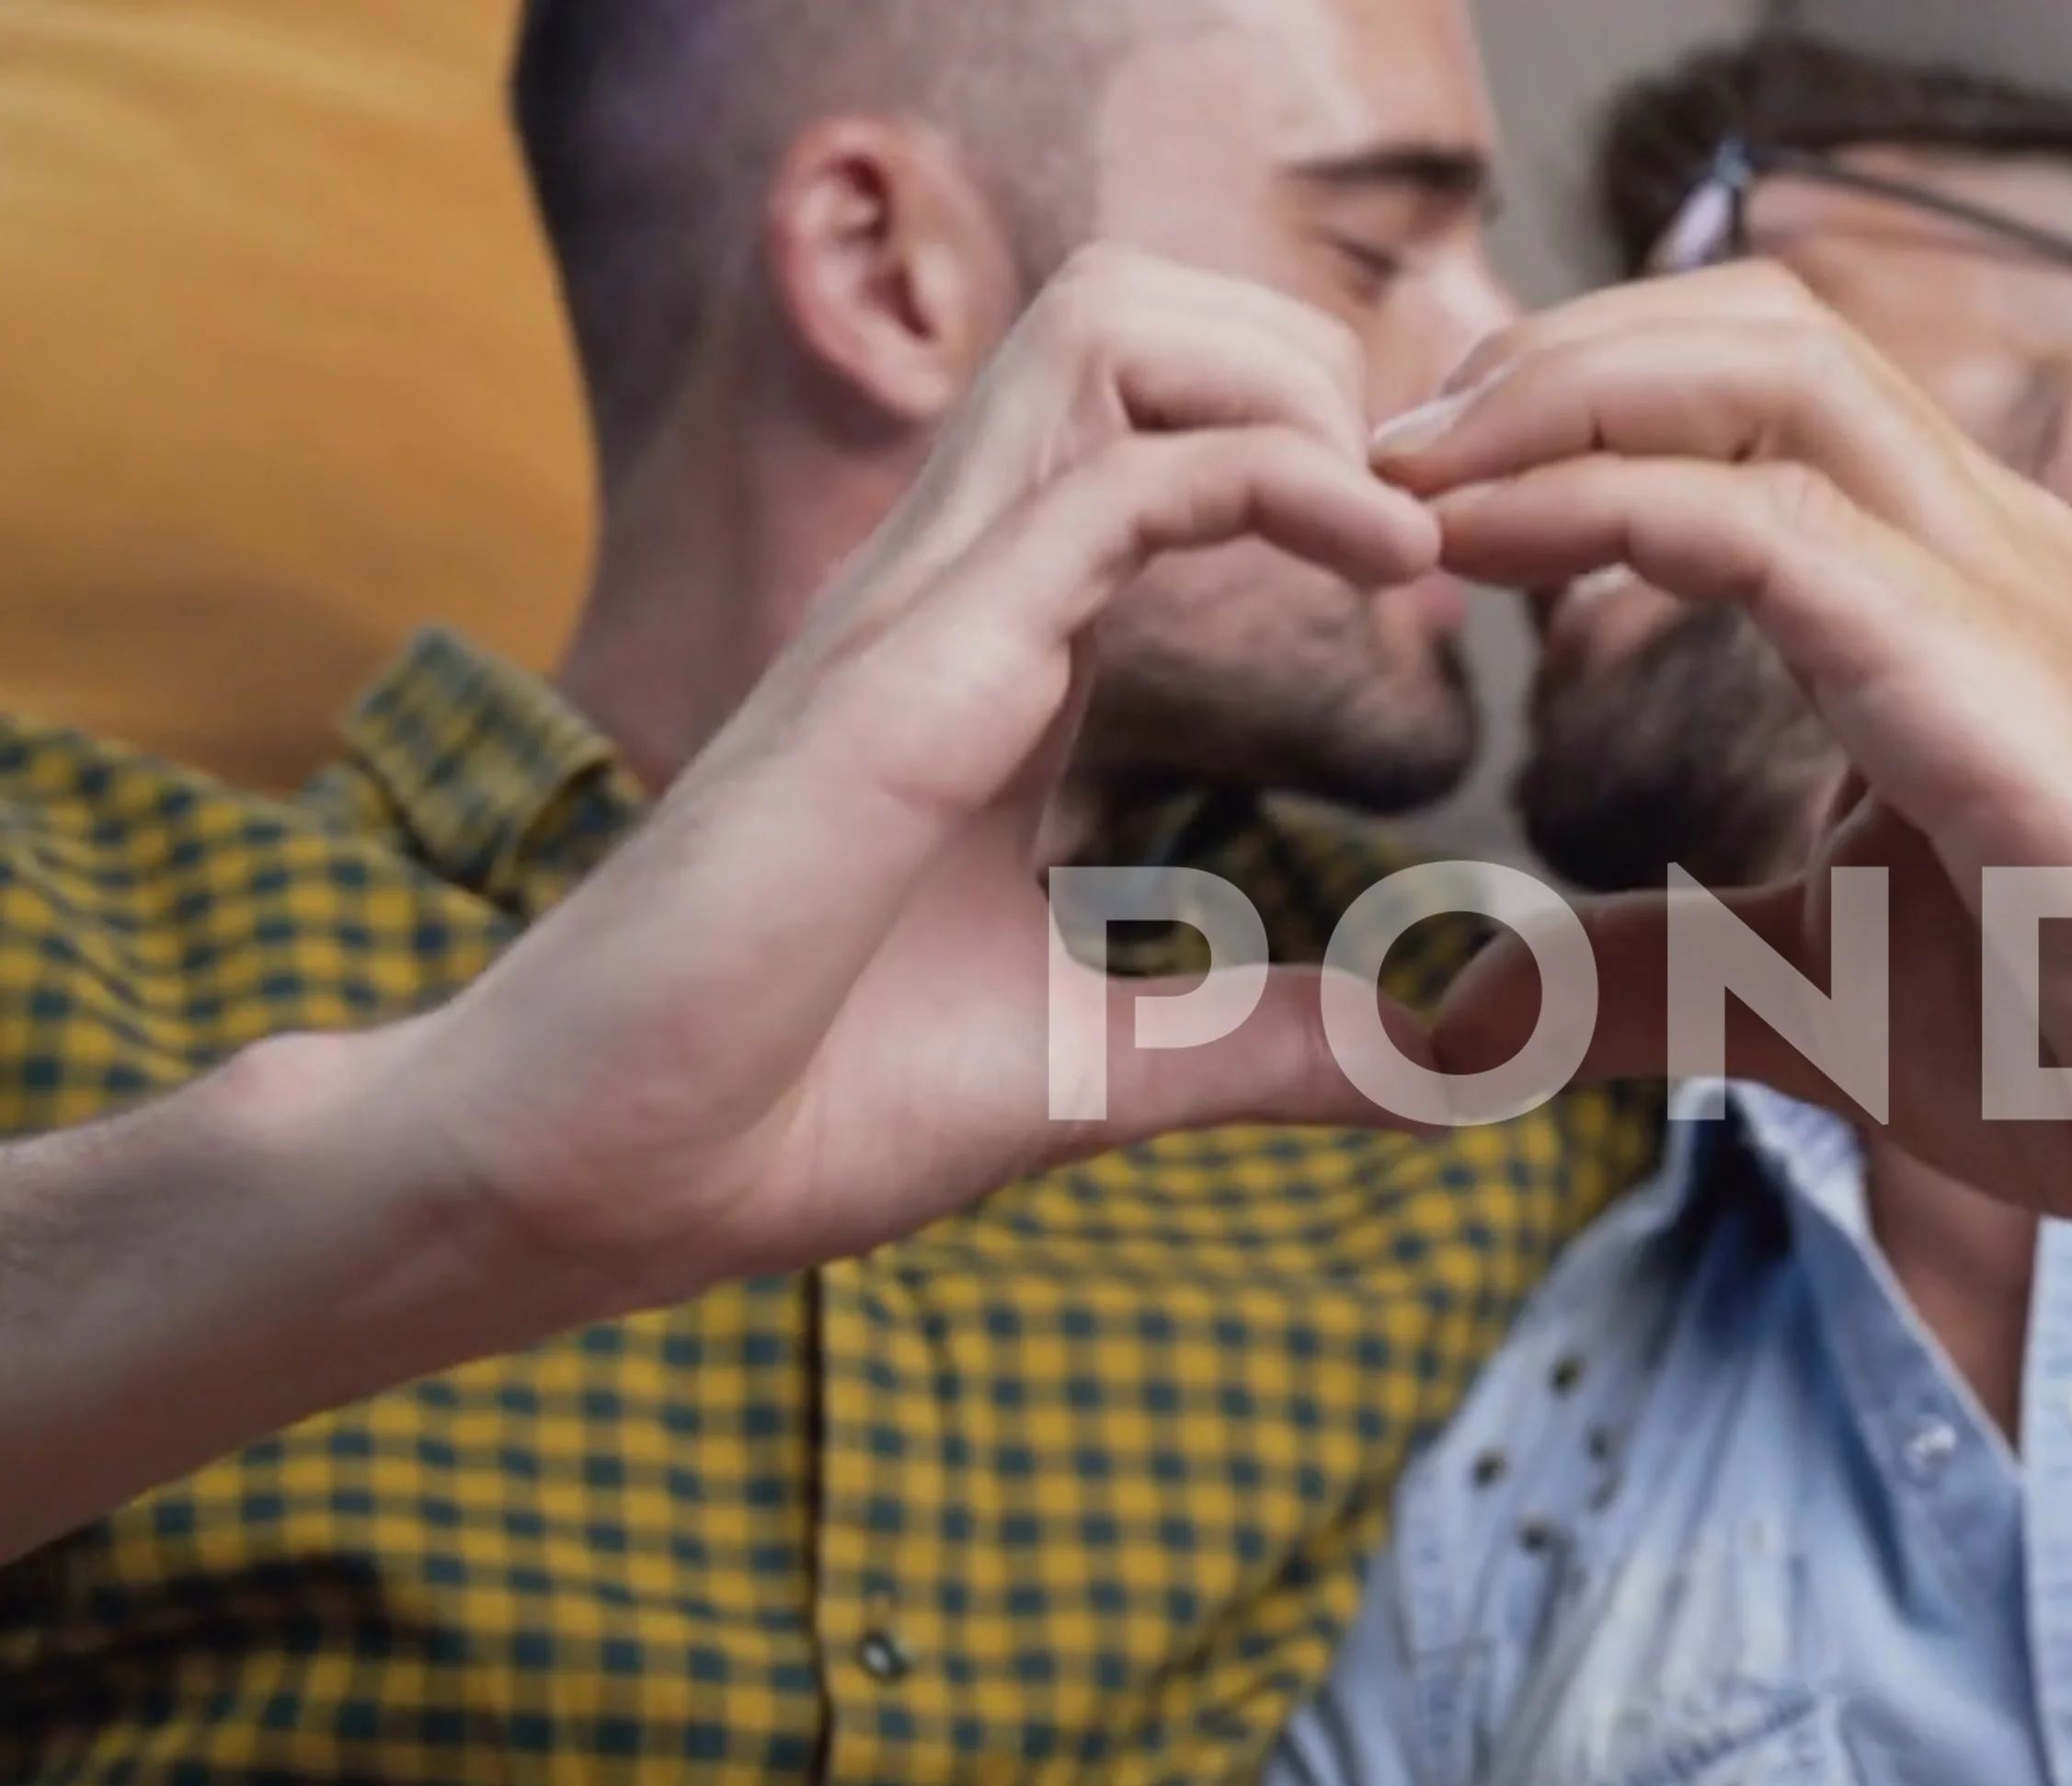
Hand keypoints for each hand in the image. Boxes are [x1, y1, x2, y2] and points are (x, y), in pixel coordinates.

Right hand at [341, 247, 1442, 1332]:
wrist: (613, 1180)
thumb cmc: (803, 1103)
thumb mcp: (1102, 1062)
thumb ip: (1273, 1040)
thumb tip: (1447, 1065)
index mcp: (997, 649)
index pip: (1148, 423)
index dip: (1308, 445)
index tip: (1432, 570)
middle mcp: (956, 588)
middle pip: (1128, 307)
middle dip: (1302, 356)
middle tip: (1419, 514)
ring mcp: (924, 612)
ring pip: (1106, 325)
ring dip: (1283, 380)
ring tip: (1401, 523)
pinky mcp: (911, 677)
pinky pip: (1108, 480)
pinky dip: (1272, 475)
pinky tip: (1391, 559)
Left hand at [1386, 268, 2071, 1310]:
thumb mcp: (1804, 995)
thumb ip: (1634, 978)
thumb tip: (1455, 1021)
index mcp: (1944, 592)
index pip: (1750, 407)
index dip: (1571, 413)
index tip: (1416, 499)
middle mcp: (1977, 545)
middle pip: (1749, 329)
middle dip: (1548, 354)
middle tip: (1388, 455)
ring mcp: (1999, 587)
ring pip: (1764, 367)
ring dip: (1559, 391)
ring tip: (1413, 474)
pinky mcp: (1995, 673)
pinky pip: (1773, 526)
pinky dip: (1604, 504)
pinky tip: (1483, 549)